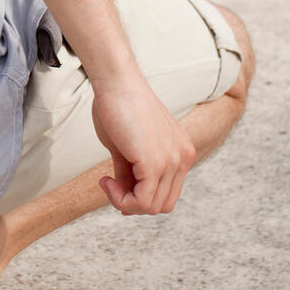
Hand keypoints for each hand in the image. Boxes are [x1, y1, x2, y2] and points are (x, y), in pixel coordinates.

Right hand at [91, 72, 195, 214]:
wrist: (116, 82)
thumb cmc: (118, 106)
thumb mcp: (128, 146)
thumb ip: (132, 172)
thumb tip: (125, 198)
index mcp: (181, 151)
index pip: (167, 192)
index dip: (141, 197)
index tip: (115, 184)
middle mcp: (183, 157)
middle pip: (163, 204)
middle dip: (134, 202)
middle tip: (111, 186)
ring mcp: (172, 161)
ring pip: (152, 207)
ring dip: (124, 202)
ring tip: (107, 182)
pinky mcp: (155, 164)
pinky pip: (142, 201)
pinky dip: (120, 199)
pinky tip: (106, 182)